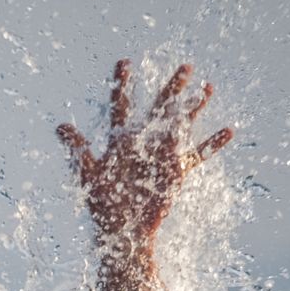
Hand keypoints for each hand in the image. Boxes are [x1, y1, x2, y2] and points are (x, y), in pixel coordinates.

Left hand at [57, 60, 232, 239]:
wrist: (122, 228)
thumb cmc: (103, 203)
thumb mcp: (89, 174)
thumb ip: (79, 148)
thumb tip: (60, 126)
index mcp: (120, 141)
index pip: (121, 106)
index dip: (122, 85)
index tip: (124, 62)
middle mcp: (143, 143)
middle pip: (158, 109)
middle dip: (171, 88)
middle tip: (186, 66)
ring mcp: (161, 155)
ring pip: (182, 125)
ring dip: (194, 107)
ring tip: (208, 87)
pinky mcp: (175, 171)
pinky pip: (197, 155)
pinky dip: (212, 144)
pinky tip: (229, 131)